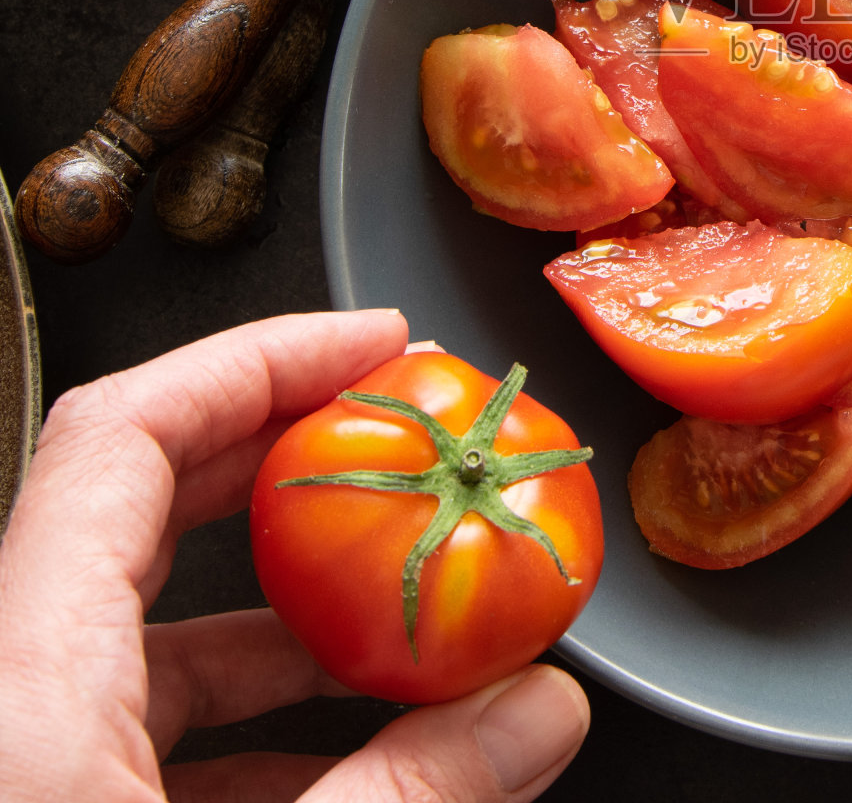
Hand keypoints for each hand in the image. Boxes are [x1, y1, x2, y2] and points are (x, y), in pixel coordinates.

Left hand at [0, 311, 589, 801]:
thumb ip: (408, 796)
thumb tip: (545, 709)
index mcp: (14, 679)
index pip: (127, 431)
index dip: (262, 360)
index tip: (378, 346)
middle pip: (131, 502)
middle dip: (280, 460)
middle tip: (399, 435)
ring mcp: (7, 757)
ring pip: (132, 627)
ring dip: (273, 605)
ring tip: (396, 611)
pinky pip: (120, 726)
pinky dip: (234, 721)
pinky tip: (333, 763)